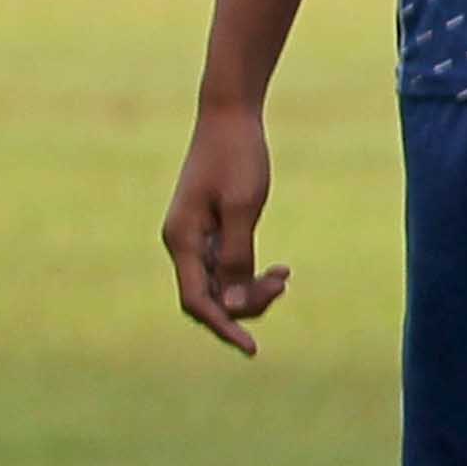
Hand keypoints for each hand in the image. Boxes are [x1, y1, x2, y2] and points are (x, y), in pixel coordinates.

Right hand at [163, 100, 287, 355]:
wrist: (230, 117)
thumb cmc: (238, 156)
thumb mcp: (244, 206)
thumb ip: (238, 254)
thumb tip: (235, 302)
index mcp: (182, 240)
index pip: (198, 301)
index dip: (224, 326)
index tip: (252, 348)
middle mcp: (182, 243)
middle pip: (209, 297)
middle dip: (245, 303)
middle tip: (283, 282)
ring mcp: (195, 236)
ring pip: (220, 283)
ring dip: (251, 289)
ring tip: (284, 274)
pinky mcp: (210, 228)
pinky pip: (226, 266)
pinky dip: (250, 272)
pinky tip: (278, 269)